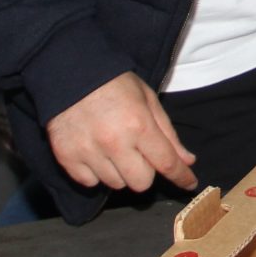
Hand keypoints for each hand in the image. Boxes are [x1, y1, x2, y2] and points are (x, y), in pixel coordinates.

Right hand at [46, 71, 199, 192]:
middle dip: (145, 171)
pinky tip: (94, 153)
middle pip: (140, 183)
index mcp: (139, 124)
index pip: (166, 163)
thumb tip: (187, 162)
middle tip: (137, 153)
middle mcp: (114, 142)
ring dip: (119, 171)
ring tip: (112, 149)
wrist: (70, 72)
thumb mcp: (148, 100)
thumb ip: (168, 134)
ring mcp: (88, 151)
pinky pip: (89, 182)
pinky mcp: (66, 156)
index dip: (181, 176)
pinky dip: (95, 173)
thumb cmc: (114, 83)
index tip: (189, 184)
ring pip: (115, 184)